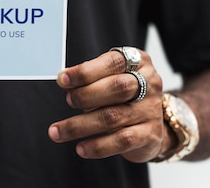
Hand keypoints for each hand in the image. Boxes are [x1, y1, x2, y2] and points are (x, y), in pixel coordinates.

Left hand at [48, 48, 167, 162]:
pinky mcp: (150, 135)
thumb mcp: (108, 79)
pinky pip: (121, 140)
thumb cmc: (122, 96)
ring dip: (80, 125)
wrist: (149, 125)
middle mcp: (149, 83)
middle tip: (68, 101)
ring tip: (58, 131)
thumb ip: (89, 79)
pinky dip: (98, 146)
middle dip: (86, 95)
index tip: (62, 79)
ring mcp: (151, 110)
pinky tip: (81, 148)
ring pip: (113, 117)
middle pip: (118, 87)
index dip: (85, 71)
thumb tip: (64, 83)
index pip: (112, 62)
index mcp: (137, 62)